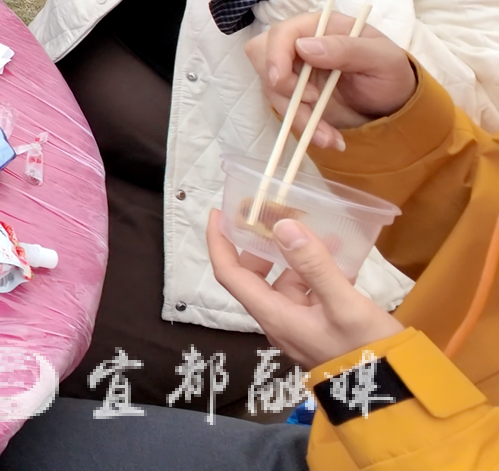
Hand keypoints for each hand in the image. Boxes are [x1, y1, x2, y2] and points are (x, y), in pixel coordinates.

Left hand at [207, 210, 403, 369]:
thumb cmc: (367, 351)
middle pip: (254, 278)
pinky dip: (317, 276)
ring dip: (295, 260)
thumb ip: (315, 265)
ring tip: (317, 233)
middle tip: (273, 218)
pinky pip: (309, 297)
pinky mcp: (320, 332)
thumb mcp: (344, 305)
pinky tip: (341, 262)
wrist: (395, 398)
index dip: (219, 242)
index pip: (230, 274)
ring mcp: (300, 329)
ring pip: (286, 286)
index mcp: (275, 316)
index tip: (218, 213)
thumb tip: (283, 226)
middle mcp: (280, 322)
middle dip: (258, 246)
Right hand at [245, 14, 417, 149]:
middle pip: (264, 59)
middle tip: (310, 105)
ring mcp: (295, 71)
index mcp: (320, 27)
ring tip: (329, 136)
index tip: (280, 82)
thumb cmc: (392, 74)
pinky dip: (303, 127)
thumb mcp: (382, 59)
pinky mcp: (295, 95)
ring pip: (272, 90)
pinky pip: (285, 110)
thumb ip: (346, 49)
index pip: (281, 33)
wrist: (394, 104)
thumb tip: (304, 46)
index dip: (274, 56)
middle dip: (281, 88)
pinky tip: (328, 138)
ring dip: (296, 116)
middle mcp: (301, 45)